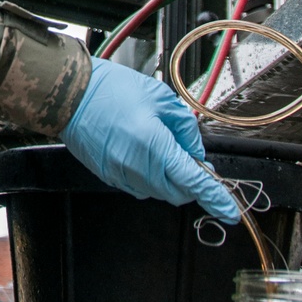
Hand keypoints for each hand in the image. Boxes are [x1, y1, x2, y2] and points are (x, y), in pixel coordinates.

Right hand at [61, 58, 240, 222]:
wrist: (72, 94)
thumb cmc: (112, 90)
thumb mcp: (161, 98)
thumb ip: (185, 127)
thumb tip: (196, 151)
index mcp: (155, 146)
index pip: (195, 182)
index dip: (216, 198)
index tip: (229, 210)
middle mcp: (138, 167)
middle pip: (179, 193)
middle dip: (192, 183)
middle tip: (191, 159)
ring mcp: (122, 175)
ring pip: (159, 191)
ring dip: (169, 179)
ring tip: (160, 146)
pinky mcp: (109, 176)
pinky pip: (139, 186)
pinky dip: (150, 176)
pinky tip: (143, 152)